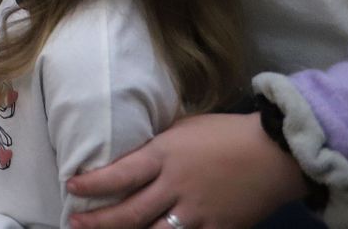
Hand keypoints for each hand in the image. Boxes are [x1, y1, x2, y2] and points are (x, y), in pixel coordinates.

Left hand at [66, 113, 308, 228]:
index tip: (72, 185)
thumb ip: (158, 145)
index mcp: (165, 155)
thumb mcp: (184, 128)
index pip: (119, 174)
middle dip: (97, 221)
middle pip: (128, 213)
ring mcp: (196, 213)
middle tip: (75, 223)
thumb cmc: (227, 132)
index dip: (92, 184)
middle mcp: (175, 186)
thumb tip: (133, 153)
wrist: (275, 152)